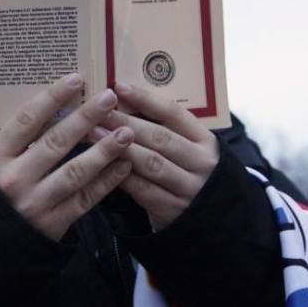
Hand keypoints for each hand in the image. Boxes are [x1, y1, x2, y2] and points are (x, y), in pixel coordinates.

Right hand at [0, 74, 133, 240]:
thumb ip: (17, 143)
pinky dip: (107, 182)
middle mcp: (14, 179)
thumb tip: (54, 107)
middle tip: (109, 99)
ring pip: (75, 171)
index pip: (26, 120)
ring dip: (104, 150)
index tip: (75, 79)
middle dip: (86, 118)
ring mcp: (34, 203)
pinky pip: (85, 199)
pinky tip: (124, 166)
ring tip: (126, 133)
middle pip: (55, 142)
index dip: (52, 97)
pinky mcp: (52, 225)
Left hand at [91, 82, 218, 229]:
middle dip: (125, 122)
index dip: (146, 99)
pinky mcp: (173, 210)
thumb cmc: (189, 174)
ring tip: (93, 134)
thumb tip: (123, 101)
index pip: (175, 113)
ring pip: (150, 163)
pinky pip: (143, 190)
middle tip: (97, 110)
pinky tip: (102, 165)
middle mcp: (201, 163)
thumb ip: (165, 131)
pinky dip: (121, 176)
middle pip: (159, 137)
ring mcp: (189, 188)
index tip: (119, 86)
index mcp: (205, 140)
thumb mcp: (189, 150)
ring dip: (118, 147)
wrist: (215, 220)